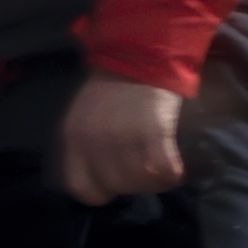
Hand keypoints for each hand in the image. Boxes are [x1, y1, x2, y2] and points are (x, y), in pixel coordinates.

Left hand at [56, 74, 185, 205]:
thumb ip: (85, 148)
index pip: (80, 187)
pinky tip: (174, 168)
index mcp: (72, 138)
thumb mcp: (82, 119)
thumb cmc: (111, 90)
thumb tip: (100, 181)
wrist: (139, 56)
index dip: (101, 191)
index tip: (115, 183)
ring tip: (160, 169)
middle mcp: (94, 141)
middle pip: (115, 186)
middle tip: (143, 171)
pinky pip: (164, 169)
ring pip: (140, 182)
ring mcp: (123, 136)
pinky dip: (172, 174)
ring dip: (154, 182)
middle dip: (132, 185)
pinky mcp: (153, 130)